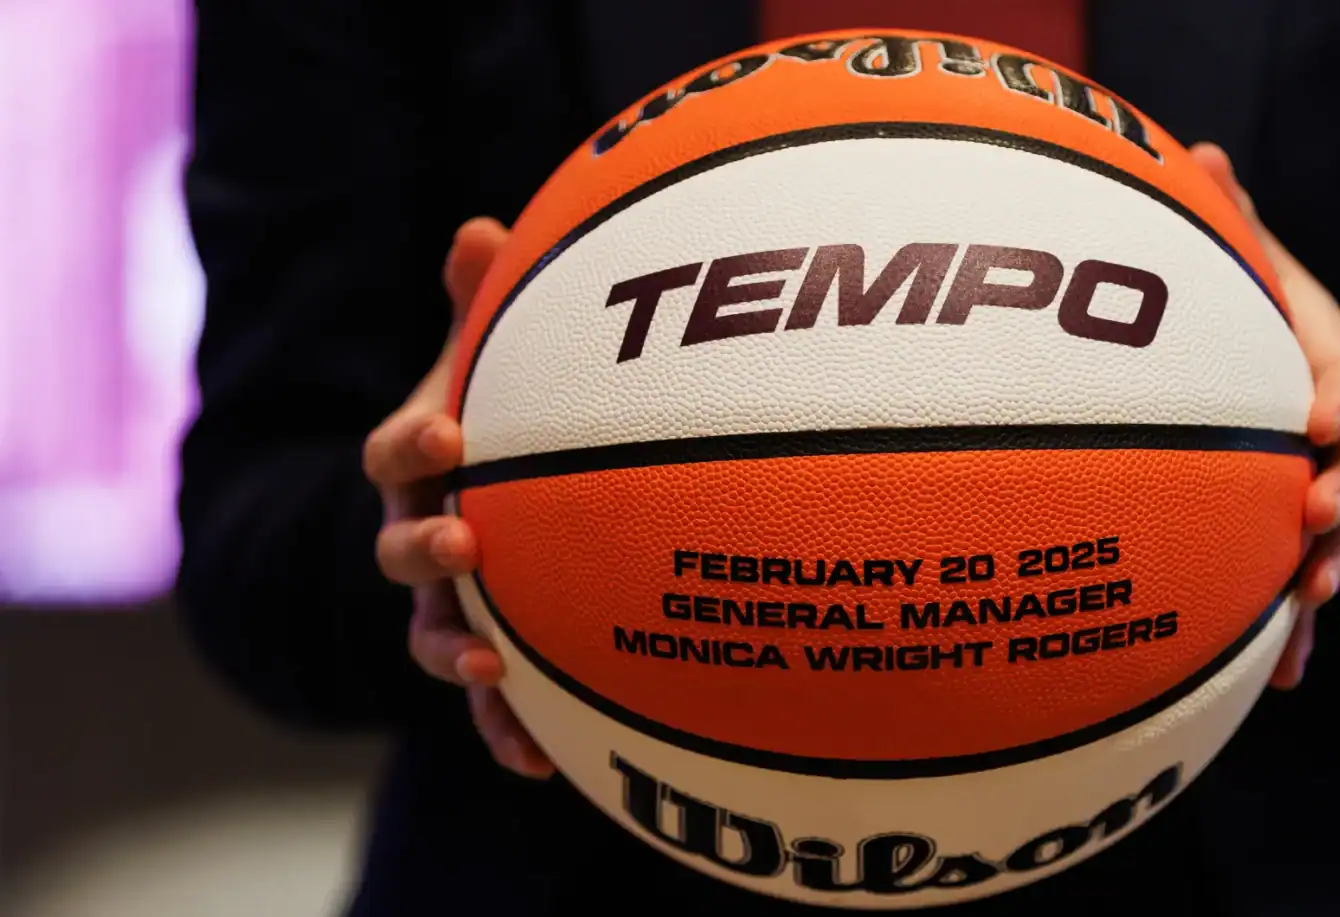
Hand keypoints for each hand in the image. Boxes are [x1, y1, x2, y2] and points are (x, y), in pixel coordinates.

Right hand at [363, 216, 554, 777]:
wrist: (499, 488)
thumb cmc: (502, 411)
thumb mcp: (491, 355)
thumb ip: (488, 304)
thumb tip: (486, 228)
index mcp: (418, 465)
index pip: (394, 454)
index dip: (412, 442)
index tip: (448, 429)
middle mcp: (419, 538)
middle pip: (399, 552)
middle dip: (425, 552)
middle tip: (466, 544)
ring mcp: (447, 605)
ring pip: (432, 637)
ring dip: (457, 654)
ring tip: (495, 670)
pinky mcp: (488, 657)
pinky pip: (488, 706)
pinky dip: (505, 732)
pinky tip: (544, 764)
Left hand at [1190, 144, 1339, 689]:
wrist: (1237, 369)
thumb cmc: (1224, 304)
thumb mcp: (1225, 259)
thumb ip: (1221, 221)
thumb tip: (1202, 155)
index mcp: (1313, 356)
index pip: (1339, 367)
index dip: (1338, 392)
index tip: (1320, 417)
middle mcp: (1328, 428)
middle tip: (1319, 511)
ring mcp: (1316, 489)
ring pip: (1338, 534)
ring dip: (1328, 566)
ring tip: (1305, 600)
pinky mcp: (1289, 542)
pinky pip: (1298, 588)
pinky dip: (1293, 630)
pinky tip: (1280, 676)